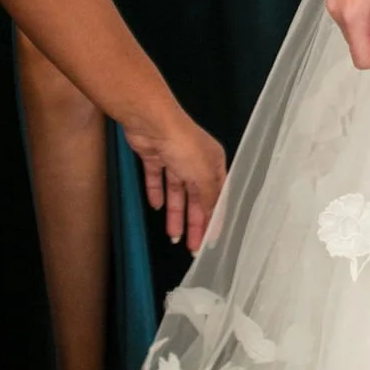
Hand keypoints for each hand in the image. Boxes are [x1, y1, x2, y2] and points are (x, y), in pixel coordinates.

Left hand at [129, 105, 227, 253]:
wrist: (153, 123)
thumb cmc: (185, 147)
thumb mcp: (204, 175)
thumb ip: (209, 198)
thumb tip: (213, 218)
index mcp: (214, 164)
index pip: (216, 197)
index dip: (213, 219)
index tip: (209, 241)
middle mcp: (196, 162)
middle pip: (196, 198)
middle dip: (194, 222)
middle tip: (191, 246)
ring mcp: (174, 159)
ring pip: (177, 192)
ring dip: (175, 213)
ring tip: (172, 236)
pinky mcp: (154, 157)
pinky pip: (157, 180)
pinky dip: (156, 193)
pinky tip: (155, 206)